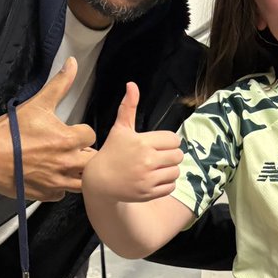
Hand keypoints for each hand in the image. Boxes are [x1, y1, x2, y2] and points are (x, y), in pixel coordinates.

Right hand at [0, 57, 96, 200]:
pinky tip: (50, 176)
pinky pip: (62, 194)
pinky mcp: (46, 194)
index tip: (72, 133)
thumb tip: (72, 64)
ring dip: (76, 172)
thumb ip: (59, 84)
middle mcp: (65, 163)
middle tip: (70, 149)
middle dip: (84, 154)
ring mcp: (56, 181)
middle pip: (92, 161)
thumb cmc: (8, 133)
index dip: (81, 132)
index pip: (91, 136)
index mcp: (67, 140)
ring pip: (81, 182)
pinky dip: (59, 186)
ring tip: (63, 164)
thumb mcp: (37, 104)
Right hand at [83, 81, 182, 202]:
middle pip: (178, 156)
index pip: (173, 140)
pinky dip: (165, 184)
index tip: (157, 145)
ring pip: (176, 171)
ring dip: (169, 170)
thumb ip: (129, 107)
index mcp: (142, 142)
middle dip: (170, 156)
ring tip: (156, 168)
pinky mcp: (148, 193)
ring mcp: (148, 179)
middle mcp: (146, 160)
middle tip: (157, 157)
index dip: (167, 142)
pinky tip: (153, 179)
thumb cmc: (111, 152)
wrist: (99, 181)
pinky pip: (171, 186)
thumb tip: (132, 85)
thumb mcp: (120, 129)